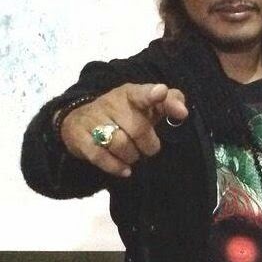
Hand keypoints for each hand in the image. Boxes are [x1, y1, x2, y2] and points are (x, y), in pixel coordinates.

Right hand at [58, 83, 187, 177]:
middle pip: (138, 129)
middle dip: (148, 145)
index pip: (142, 92)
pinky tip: (125, 169)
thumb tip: (182, 112)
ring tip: (133, 154)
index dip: (152, 94)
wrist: (82, 120)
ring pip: (120, 145)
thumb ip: (171, 103)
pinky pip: (100, 157)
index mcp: (131, 93)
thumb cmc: (127, 114)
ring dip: (132, 156)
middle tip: (148, 147)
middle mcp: (111, 103)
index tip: (161, 93)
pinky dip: (116, 166)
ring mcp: (92, 119)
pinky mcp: (78, 137)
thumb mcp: (149, 106)